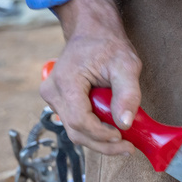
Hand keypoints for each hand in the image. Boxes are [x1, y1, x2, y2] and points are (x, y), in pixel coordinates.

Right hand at [40, 0, 140, 154]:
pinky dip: (95, 132)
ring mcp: (53, 98)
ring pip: (75, 132)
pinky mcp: (60, 102)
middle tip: (128, 148)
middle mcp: (53, 92)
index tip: (122, 137)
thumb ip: (127, 93)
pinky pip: (76, 125)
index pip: (80, 120)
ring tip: (124, 142)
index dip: (101, 134)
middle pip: (76, 131)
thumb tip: (125, 123)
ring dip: (100, 141)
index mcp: (66, 81)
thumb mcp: (126, 65)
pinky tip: (113, 133)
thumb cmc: (108, 46)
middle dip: (103, 144)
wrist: (92, 32)